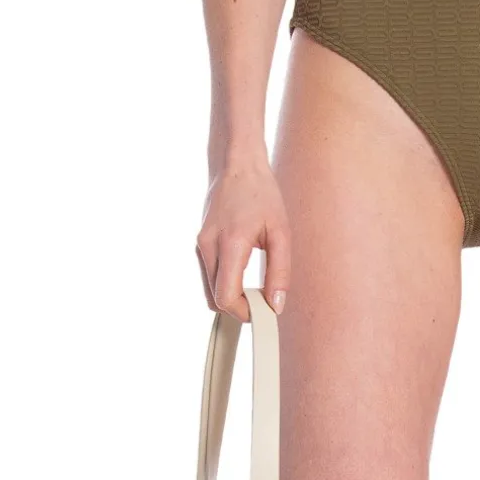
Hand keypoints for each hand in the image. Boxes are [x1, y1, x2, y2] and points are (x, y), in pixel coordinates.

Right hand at [195, 154, 290, 320]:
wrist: (237, 165)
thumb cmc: (261, 194)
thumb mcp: (281, 233)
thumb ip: (279, 272)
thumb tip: (275, 305)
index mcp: (230, 244)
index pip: (225, 296)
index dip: (243, 313)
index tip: (263, 313)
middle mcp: (208, 246)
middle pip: (214, 299)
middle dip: (238, 308)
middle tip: (261, 303)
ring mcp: (199, 245)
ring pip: (209, 290)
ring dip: (230, 297)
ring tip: (254, 288)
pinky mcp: (199, 244)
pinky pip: (209, 276)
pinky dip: (224, 283)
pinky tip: (242, 274)